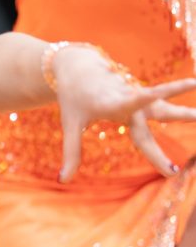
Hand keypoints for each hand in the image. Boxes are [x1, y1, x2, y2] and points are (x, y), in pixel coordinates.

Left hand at [53, 45, 195, 181]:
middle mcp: (129, 98)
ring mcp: (137, 95)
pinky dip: (176, 109)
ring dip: (184, 111)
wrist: (77, 66)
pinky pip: (161, 103)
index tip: (154, 93)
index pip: (131, 103)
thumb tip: (63, 180)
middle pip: (157, 111)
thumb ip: (71, 153)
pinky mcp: (140, 93)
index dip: (144, 98)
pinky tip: (191, 116)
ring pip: (164, 105)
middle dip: (179, 115)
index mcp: (112, 102)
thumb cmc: (73, 97)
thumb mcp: (70, 124)